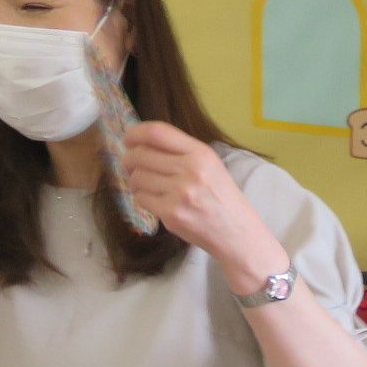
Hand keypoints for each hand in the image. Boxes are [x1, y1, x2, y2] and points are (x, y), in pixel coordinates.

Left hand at [122, 122, 286, 289]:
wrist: (238, 234)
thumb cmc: (221, 198)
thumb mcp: (210, 166)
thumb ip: (180, 152)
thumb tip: (139, 144)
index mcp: (201, 154)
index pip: (157, 132)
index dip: (135, 133)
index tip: (128, 139)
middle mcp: (191, 170)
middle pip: (140, 155)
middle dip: (128, 159)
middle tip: (129, 166)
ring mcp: (180, 193)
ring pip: (137, 177)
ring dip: (136, 181)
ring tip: (147, 186)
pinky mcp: (172, 214)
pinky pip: (141, 198)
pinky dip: (143, 199)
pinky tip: (156, 201)